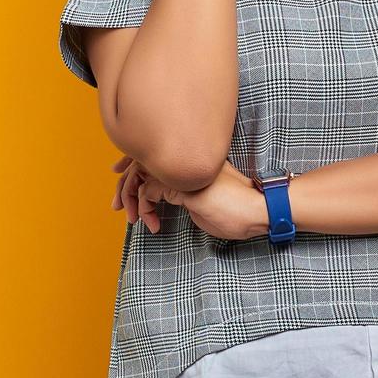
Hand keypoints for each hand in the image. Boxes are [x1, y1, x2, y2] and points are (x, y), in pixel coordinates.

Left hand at [111, 154, 257, 239]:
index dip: (133, 165)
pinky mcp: (183, 186)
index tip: (120, 176)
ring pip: (140, 176)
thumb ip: (184, 193)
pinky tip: (153, 224)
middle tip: (117, 206)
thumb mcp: (204, 200)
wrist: (260, 209)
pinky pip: (148, 192)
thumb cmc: (238, 210)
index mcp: (192, 159)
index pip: (155, 153)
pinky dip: (145, 209)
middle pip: (141, 161)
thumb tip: (166, 197)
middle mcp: (186, 158)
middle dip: (123, 184)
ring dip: (130, 199)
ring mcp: (185, 170)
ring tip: (133, 219)